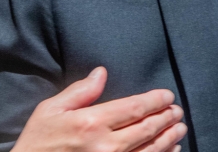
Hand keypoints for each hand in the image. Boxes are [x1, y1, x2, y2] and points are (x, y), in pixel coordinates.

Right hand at [14, 67, 187, 151]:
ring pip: (151, 150)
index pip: (134, 108)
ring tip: (180, 128)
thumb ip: (80, 91)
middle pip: (147, 129)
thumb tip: (102, 73)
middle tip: (177, 111)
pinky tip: (171, 151)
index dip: (156, 101)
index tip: (168, 96)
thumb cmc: (38, 141)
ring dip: (169, 138)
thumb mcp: (50, 109)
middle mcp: (106, 145)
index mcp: (92, 123)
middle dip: (166, 118)